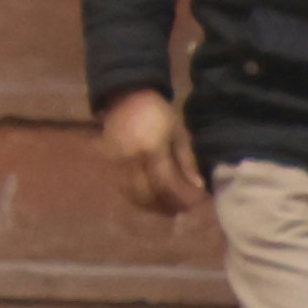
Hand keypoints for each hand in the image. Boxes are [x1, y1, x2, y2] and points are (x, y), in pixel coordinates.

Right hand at [97, 91, 201, 219]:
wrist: (126, 96)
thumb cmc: (158, 113)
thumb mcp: (179, 134)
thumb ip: (187, 162)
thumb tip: (198, 187)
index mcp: (151, 149)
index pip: (166, 183)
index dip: (180, 197)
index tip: (193, 204)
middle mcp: (130, 157)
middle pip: (147, 193)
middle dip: (165, 206)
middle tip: (181, 211)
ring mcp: (116, 160)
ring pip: (133, 193)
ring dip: (151, 206)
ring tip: (167, 209)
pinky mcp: (108, 161)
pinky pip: (122, 186)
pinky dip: (137, 197)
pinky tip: (150, 200)